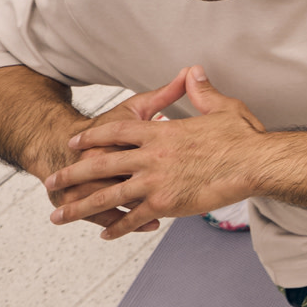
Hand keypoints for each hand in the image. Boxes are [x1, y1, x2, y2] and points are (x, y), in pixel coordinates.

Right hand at [26, 69, 190, 231]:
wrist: (56, 142)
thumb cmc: (105, 125)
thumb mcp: (134, 108)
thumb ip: (164, 94)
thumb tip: (192, 71)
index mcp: (113, 135)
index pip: (136, 144)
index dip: (161, 155)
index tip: (186, 160)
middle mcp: (97, 159)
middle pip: (121, 176)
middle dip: (143, 188)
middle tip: (173, 197)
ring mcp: (85, 182)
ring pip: (110, 199)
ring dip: (134, 210)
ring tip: (155, 221)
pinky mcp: (77, 198)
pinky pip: (102, 214)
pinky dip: (123, 222)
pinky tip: (148, 226)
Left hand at [45, 66, 265, 239]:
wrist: (255, 164)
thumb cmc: (242, 137)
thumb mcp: (222, 107)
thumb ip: (201, 91)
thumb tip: (192, 71)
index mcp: (161, 133)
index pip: (116, 131)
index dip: (93, 136)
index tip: (75, 142)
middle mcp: (151, 157)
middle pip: (101, 165)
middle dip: (72, 174)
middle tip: (52, 181)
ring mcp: (155, 183)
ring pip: (108, 197)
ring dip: (80, 207)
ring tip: (59, 216)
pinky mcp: (166, 205)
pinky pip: (134, 218)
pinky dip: (117, 227)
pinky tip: (105, 235)